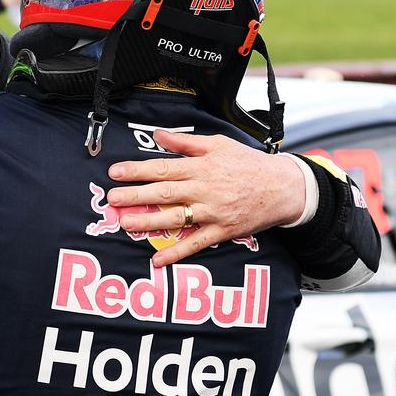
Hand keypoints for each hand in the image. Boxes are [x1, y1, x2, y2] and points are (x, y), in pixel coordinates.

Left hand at [106, 130, 304, 267]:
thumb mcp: (219, 144)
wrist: (283, 187)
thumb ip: (187, 142)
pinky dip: (176, 252)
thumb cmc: (249, 164)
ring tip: (126, 224)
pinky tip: (157, 260)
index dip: (137, 170)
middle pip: (164, 192)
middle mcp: (205, 190)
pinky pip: (195, 244)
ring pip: (176, 218)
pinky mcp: (222, 231)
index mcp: (202, 167)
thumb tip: (159, 135)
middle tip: (112, 199)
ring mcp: (213, 212)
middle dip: (135, 195)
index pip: (163, 168)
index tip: (115, 172)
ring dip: (149, 222)